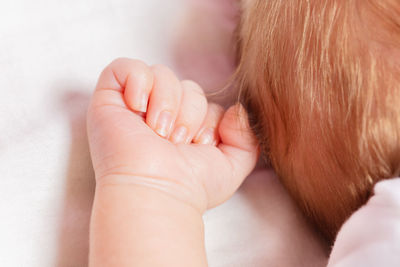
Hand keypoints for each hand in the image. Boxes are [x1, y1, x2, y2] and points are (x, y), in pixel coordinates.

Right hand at [87, 58, 258, 212]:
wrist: (158, 190)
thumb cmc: (191, 185)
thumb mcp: (232, 165)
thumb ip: (246, 138)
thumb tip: (235, 109)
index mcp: (182, 128)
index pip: (205, 100)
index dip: (208, 119)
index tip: (198, 146)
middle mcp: (159, 115)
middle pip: (188, 86)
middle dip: (189, 114)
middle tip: (176, 143)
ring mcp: (134, 106)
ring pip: (163, 74)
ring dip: (167, 104)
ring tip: (158, 132)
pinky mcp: (110, 99)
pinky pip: (126, 67)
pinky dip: (138, 82)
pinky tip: (139, 107)